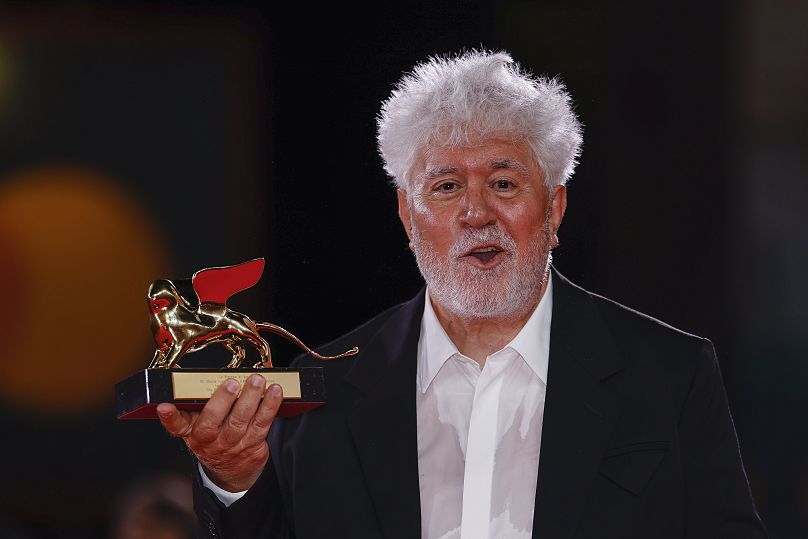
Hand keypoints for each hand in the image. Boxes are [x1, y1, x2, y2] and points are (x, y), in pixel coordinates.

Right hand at [157, 374, 282, 491]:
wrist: (232, 471)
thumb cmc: (215, 437)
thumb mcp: (199, 423)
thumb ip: (196, 401)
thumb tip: (189, 373)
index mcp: (191, 432)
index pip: (176, 425)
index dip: (169, 416)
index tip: (164, 406)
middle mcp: (209, 441)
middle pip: (212, 420)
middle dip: (222, 400)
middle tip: (231, 382)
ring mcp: (231, 445)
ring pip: (241, 420)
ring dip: (251, 398)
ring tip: (257, 380)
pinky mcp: (252, 446)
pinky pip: (262, 424)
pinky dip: (270, 406)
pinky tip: (275, 391)